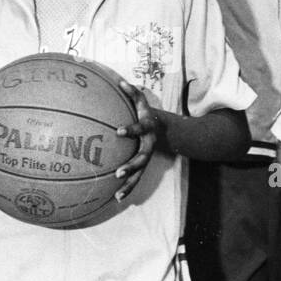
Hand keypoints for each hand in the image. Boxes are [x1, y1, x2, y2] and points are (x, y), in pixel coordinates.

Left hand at [113, 80, 157, 201]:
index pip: (140, 128)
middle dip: (131, 165)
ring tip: (117, 195)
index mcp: (148, 129)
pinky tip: (117, 198)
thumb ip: (132, 92)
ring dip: (129, 184)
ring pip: (139, 173)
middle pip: (142, 158)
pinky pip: (135, 179)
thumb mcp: (142, 102)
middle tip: (118, 172)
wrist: (164, 129)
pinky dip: (128, 188)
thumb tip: (120, 82)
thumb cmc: (146, 114)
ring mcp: (146, 157)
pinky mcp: (142, 166)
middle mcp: (149, 145)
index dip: (131, 129)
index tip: (118, 131)